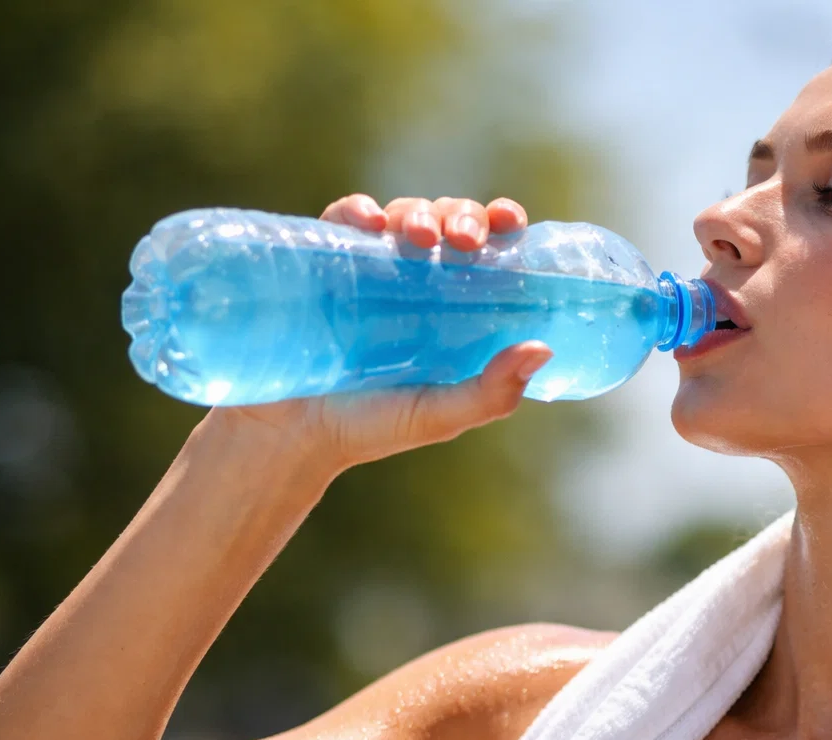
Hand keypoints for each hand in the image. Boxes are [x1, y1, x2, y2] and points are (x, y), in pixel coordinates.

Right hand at [203, 194, 546, 477]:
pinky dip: (356, 211)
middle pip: (449, 223)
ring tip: (419, 237)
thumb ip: (491, 393)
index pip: (488, 252)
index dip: (502, 225)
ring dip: (417, 212)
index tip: (510, 222)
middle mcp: (416, 280)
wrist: (289, 436)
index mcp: (455, 308)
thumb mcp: (439, 416)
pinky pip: (341, 221)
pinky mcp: (321, 264)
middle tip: (464, 241)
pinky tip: (368, 222)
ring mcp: (368, 268)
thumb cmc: (372, 427)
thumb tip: (542, 349)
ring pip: (402, 215)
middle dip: (462, 216)